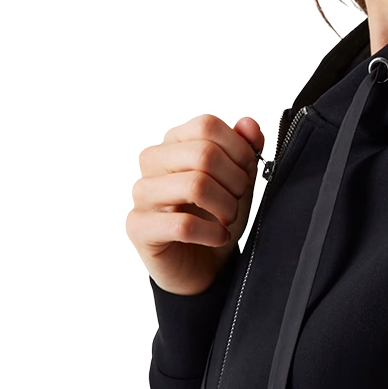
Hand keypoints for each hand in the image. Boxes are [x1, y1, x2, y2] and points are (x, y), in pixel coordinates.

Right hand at [126, 114, 264, 294]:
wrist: (203, 264)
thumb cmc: (217, 215)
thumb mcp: (239, 179)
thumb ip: (246, 149)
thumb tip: (249, 124)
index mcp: (174, 141)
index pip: (207, 125)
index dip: (238, 149)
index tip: (246, 173)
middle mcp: (152, 161)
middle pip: (204, 153)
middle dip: (235, 181)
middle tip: (237, 200)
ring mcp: (142, 193)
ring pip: (195, 185)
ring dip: (225, 206)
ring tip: (227, 219)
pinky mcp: (138, 226)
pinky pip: (184, 225)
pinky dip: (213, 233)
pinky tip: (218, 237)